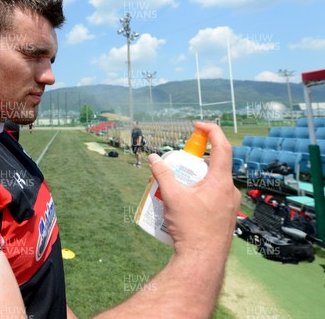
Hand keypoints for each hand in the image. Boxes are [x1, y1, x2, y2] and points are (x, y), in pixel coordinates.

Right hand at [148, 122, 240, 257]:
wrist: (202, 260)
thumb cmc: (191, 228)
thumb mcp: (172, 197)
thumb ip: (162, 175)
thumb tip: (154, 158)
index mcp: (221, 181)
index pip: (222, 146)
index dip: (211, 130)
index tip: (196, 126)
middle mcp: (230, 190)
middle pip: (214, 165)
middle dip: (194, 161)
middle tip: (177, 164)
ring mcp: (230, 205)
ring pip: (213, 182)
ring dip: (196, 179)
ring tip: (176, 188)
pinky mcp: (226, 216)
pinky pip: (213, 196)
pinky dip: (199, 193)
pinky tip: (184, 205)